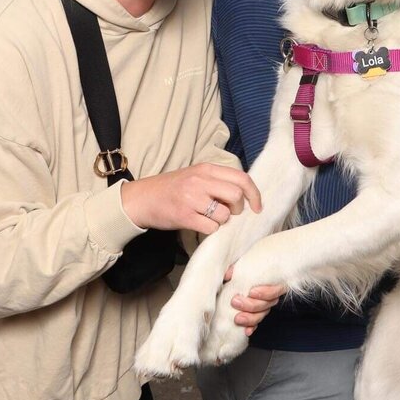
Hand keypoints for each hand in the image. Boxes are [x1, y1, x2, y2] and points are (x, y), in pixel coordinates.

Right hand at [120, 163, 261, 235]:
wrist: (142, 198)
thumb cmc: (172, 188)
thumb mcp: (195, 176)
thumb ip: (217, 181)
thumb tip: (243, 195)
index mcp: (206, 169)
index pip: (241, 178)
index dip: (255, 194)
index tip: (257, 207)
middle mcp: (200, 181)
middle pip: (236, 196)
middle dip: (238, 209)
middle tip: (229, 213)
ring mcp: (192, 198)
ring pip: (225, 215)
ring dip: (222, 222)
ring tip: (210, 219)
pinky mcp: (184, 216)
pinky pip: (211, 228)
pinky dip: (210, 230)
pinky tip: (201, 225)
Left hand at [224, 264, 285, 335]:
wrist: (242, 279)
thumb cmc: (246, 270)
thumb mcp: (243, 266)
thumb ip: (236, 269)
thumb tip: (228, 274)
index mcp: (272, 283)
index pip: (275, 290)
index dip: (264, 293)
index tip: (251, 292)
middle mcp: (270, 297)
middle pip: (265, 305)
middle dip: (250, 305)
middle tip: (235, 302)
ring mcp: (264, 308)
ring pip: (260, 316)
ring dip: (249, 319)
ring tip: (237, 318)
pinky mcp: (256, 315)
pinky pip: (256, 324)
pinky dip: (251, 327)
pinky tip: (246, 331)